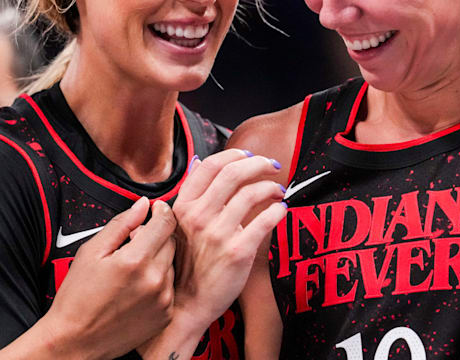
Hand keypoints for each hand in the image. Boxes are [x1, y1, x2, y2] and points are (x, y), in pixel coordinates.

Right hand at [42, 197, 176, 359]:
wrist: (75, 341)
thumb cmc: (78, 299)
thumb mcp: (91, 252)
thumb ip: (121, 224)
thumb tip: (141, 205)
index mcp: (135, 260)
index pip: (166, 222)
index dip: (161, 211)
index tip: (154, 210)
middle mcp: (154, 280)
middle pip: (171, 242)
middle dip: (156, 237)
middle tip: (133, 245)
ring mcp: (162, 300)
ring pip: (171, 264)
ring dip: (157, 260)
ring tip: (131, 272)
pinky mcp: (165, 315)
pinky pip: (170, 287)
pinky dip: (158, 282)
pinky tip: (137, 289)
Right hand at [168, 149, 287, 332]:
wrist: (187, 305)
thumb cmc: (186, 265)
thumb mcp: (179, 225)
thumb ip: (192, 195)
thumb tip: (200, 162)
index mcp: (183, 207)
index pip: (211, 166)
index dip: (234, 154)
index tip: (249, 155)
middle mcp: (199, 216)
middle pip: (233, 173)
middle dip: (258, 163)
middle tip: (271, 165)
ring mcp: (218, 233)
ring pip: (251, 193)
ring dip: (270, 186)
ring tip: (277, 191)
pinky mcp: (238, 251)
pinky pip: (265, 220)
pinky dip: (277, 210)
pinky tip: (280, 210)